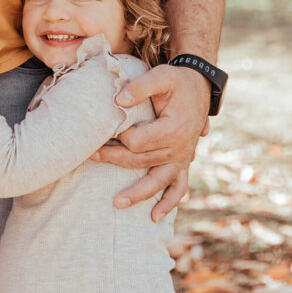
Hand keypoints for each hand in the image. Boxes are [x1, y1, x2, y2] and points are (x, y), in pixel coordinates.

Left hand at [92, 65, 210, 220]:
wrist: (200, 86)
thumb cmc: (178, 80)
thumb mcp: (162, 76)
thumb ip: (140, 87)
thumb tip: (118, 101)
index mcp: (173, 128)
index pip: (138, 142)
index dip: (118, 137)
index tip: (105, 130)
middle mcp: (180, 148)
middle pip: (142, 162)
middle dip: (114, 159)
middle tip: (92, 155)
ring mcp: (183, 158)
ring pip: (159, 182)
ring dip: (139, 194)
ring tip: (117, 203)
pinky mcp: (184, 162)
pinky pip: (179, 188)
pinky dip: (168, 203)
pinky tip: (154, 217)